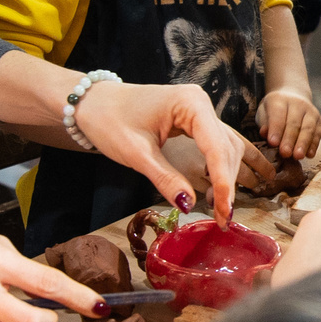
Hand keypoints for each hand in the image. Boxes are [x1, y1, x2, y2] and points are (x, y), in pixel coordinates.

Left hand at [76, 81, 246, 220]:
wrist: (93, 104)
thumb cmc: (109, 120)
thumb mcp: (136, 153)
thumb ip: (165, 178)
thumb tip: (188, 204)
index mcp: (190, 103)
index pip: (216, 148)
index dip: (223, 182)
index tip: (224, 212)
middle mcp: (201, 104)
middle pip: (226, 148)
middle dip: (226, 184)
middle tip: (222, 218)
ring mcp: (199, 111)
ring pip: (226, 147)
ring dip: (227, 177)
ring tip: (221, 208)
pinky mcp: (194, 120)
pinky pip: (216, 144)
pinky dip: (221, 167)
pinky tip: (224, 187)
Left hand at [259, 87, 320, 158]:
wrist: (292, 98)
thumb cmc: (273, 112)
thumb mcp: (264, 114)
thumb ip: (265, 124)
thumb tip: (265, 134)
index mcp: (279, 99)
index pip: (278, 114)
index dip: (276, 129)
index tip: (272, 143)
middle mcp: (297, 103)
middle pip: (294, 123)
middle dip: (289, 139)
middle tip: (285, 153)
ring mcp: (311, 111)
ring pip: (308, 128)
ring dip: (303, 143)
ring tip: (298, 156)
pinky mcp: (319, 120)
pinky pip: (318, 133)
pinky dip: (314, 145)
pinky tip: (309, 155)